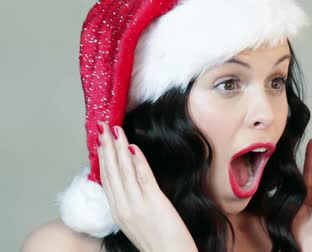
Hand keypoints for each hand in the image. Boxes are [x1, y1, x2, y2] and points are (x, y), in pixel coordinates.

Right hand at [97, 122, 197, 251]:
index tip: (100, 141)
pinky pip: (143, 177)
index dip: (102, 157)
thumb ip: (129, 201)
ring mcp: (137, 204)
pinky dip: (138, 160)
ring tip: (116, 130)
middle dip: (106, 146)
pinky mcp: (154, 202)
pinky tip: (134, 146)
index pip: (106, 178)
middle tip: (103, 127)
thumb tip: (128, 181)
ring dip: (119, 147)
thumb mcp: (134, 220)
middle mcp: (123, 206)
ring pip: (124, 171)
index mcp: (117, 210)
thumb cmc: (157, 240)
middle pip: (111, 171)